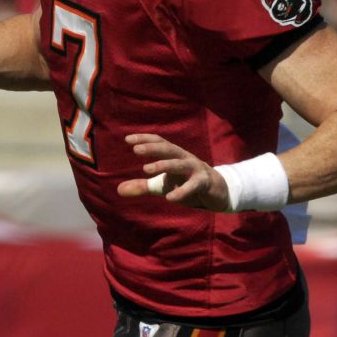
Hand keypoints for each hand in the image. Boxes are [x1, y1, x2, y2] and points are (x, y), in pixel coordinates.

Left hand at [116, 133, 230, 211]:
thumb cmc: (186, 184)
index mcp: (174, 155)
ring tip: (146, 169)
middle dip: (152, 148)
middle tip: (135, 150)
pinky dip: (182, 191)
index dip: (144, 139)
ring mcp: (196, 169)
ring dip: (164, 165)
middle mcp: (184, 158)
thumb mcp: (162, 186)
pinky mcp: (204, 183)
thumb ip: (142, 186)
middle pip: (168, 149)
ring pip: (179, 164)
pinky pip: (193, 185)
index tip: (127, 139)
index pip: (159, 142)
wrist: (218, 192)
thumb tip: (119, 190)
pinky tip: (170, 198)